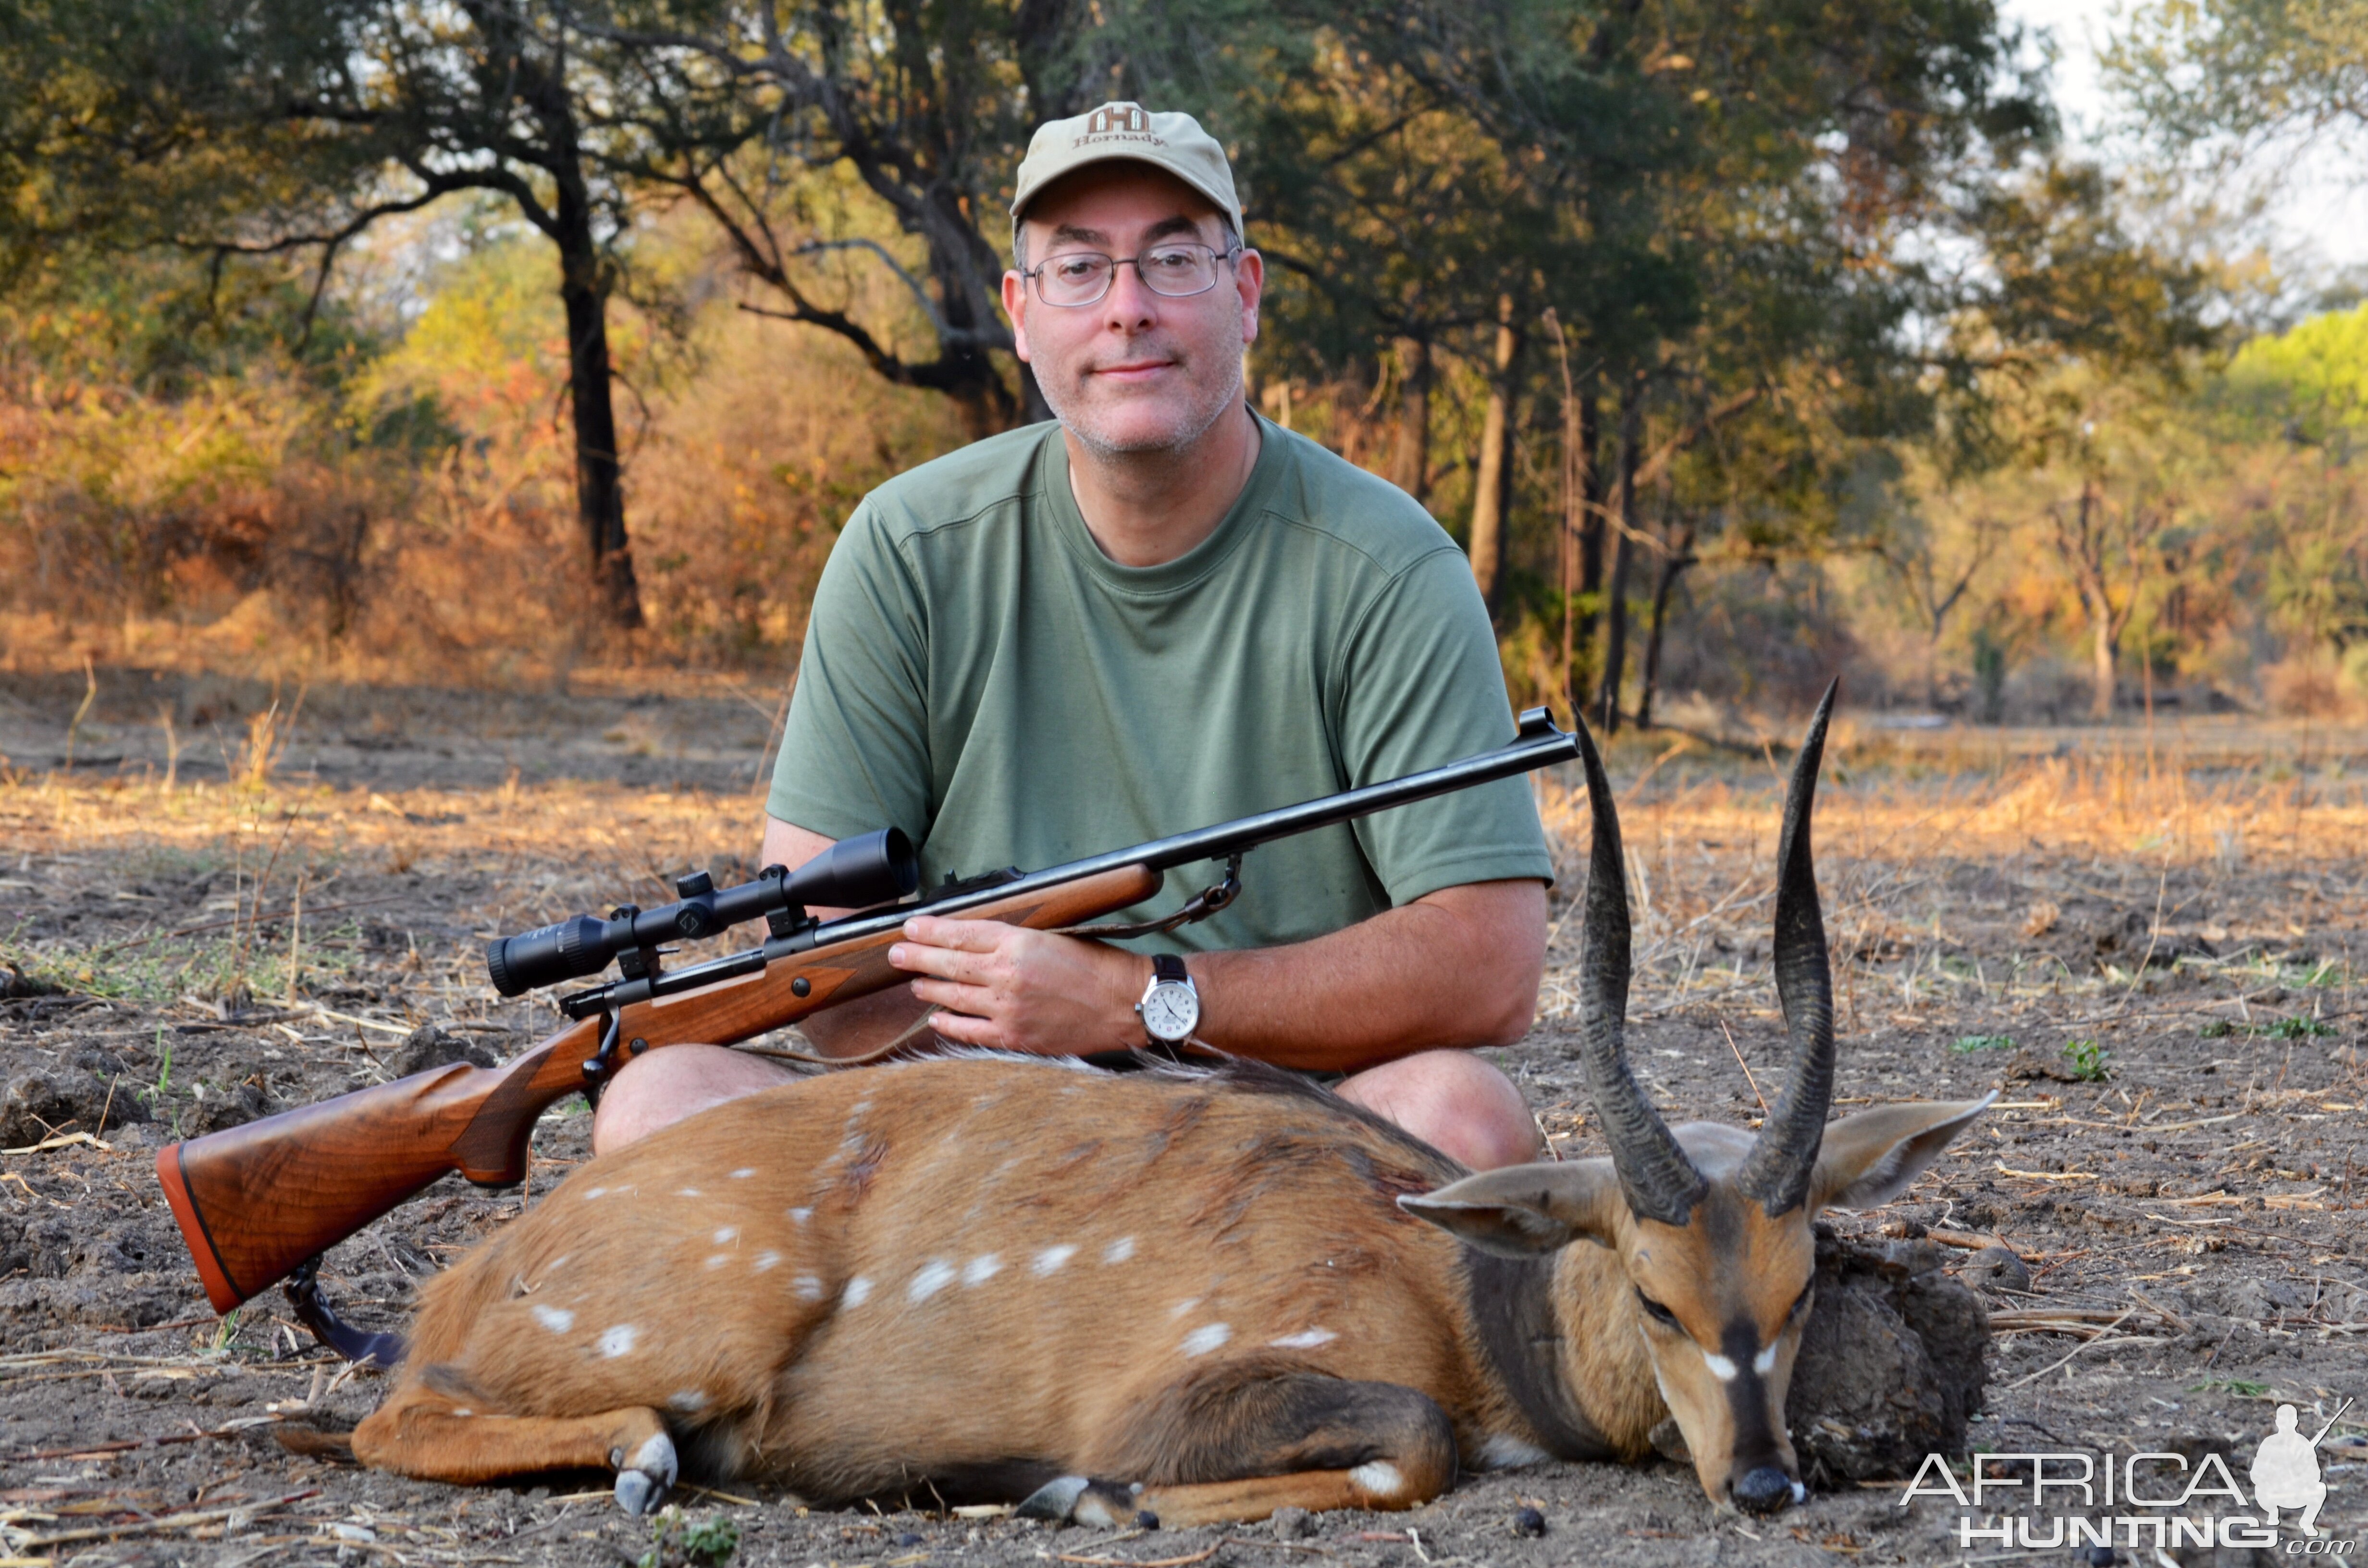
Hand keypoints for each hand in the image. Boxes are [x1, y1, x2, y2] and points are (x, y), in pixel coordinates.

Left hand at [888, 917, 1148, 1053]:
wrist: (1126, 1003)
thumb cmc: (1098, 965)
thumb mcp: (1055, 936)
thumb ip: (1015, 939)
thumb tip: (979, 940)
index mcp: (1019, 942)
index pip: (962, 934)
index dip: (932, 931)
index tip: (912, 927)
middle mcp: (1007, 974)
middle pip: (949, 963)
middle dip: (917, 956)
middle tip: (895, 953)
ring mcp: (1008, 1008)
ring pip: (954, 997)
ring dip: (928, 988)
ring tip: (913, 981)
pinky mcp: (1015, 1036)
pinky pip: (970, 1032)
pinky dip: (949, 1024)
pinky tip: (936, 1017)